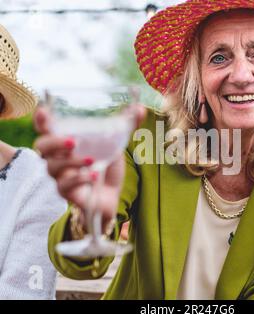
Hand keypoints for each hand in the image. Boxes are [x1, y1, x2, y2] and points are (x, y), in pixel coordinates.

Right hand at [33, 104, 146, 228]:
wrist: (111, 194)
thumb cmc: (107, 165)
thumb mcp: (116, 143)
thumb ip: (126, 125)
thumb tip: (141, 108)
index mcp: (67, 141)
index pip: (46, 128)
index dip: (41, 120)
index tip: (44, 112)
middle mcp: (58, 156)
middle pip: (41, 147)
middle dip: (53, 142)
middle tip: (73, 141)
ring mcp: (60, 175)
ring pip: (52, 167)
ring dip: (72, 162)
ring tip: (92, 160)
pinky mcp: (67, 191)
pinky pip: (64, 186)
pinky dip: (80, 179)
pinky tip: (94, 175)